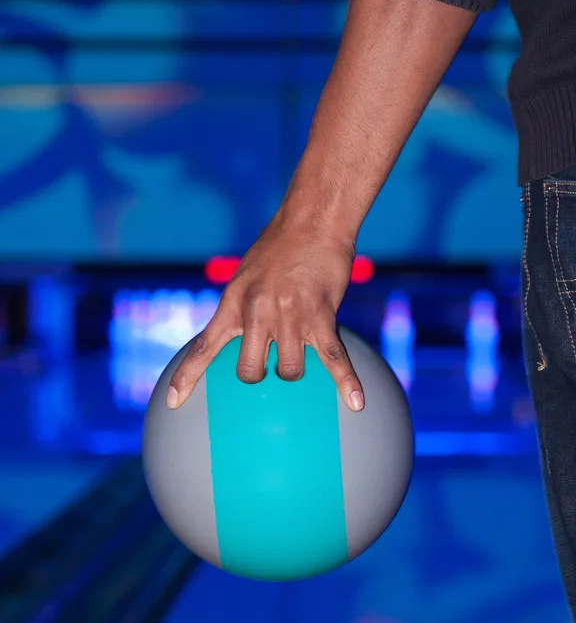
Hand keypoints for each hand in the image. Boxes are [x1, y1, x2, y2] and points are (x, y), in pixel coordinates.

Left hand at [166, 210, 364, 411]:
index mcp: (233, 303)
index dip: (186, 377)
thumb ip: (244, 308)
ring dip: (295, 371)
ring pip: (290, 370)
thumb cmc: (281, 246)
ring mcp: (290, 316)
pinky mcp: (321, 315)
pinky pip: (334, 358)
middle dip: (258, 375)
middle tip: (268, 365)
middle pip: (250, 371)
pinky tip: (356, 402)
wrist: (312, 220)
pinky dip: (346, 381)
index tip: (171, 402)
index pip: (204, 346)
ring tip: (303, 355)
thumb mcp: (247, 275)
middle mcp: (257, 312)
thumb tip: (248, 337)